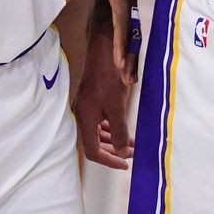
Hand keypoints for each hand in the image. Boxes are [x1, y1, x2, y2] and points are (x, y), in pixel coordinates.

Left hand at [62, 0, 137, 83]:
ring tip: (129, 78)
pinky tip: (126, 59)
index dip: (120, 44)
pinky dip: (129, 44)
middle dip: (130, 58)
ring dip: (131, 55)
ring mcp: (131, 1)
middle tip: (128, 82)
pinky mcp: (128, 2)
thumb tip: (54, 6)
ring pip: (133, 32)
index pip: (121, 22)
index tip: (118, 63)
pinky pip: (131, 27)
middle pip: (132, 33)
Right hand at [72, 13, 134, 169]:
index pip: (93, 151)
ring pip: (96, 132)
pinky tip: (122, 127)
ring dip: (113, 139)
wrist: (102, 49)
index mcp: (85, 119)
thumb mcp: (117, 106)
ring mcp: (86, 106)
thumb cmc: (109, 76)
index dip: (109, 160)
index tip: (126, 163)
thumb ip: (119, 131)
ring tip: (130, 143)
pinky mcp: (91, 99)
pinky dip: (110, 128)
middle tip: (131, 154)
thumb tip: (123, 152)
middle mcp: (82, 115)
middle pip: (93, 143)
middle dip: (113, 151)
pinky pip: (98, 121)